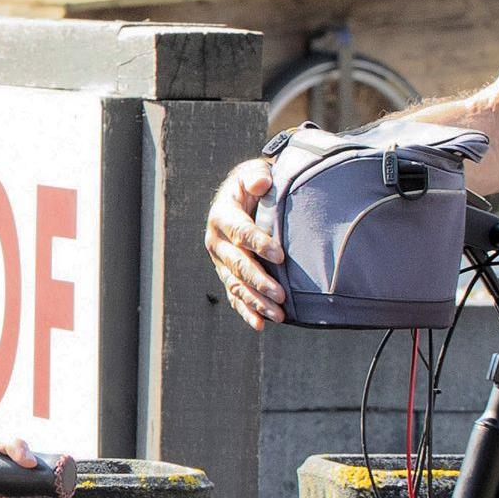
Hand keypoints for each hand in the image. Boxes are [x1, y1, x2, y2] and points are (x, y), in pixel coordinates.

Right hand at [203, 155, 287, 328]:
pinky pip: (234, 295)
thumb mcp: (252, 173)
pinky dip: (246, 311)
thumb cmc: (253, 184)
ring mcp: (220, 261)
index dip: (260, 243)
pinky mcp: (226, 274)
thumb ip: (257, 176)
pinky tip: (259, 324)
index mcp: (222, 216)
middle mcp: (216, 241)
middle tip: (281, 294)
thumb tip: (261, 184)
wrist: (242, 196)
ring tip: (279, 315)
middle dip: (259, 281)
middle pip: (238, 264)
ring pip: (236, 284)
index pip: (241, 232)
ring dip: (257, 301)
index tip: (280, 256)